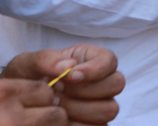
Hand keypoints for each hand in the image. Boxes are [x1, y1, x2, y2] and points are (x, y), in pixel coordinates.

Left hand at [3, 46, 121, 124]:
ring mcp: (100, 103)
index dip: (95, 69)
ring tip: (57, 106)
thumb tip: (68, 67)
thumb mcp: (29, 63)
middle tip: (60, 93)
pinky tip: (61, 120)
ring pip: (110, 109)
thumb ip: (47, 59)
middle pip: (116, 84)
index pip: (110, 60)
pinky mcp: (94, 123)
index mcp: (92, 59)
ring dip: (82, 110)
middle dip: (87, 90)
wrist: (20, 102)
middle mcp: (102, 81)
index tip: (70, 76)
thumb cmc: (28, 78)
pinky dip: (79, 125)